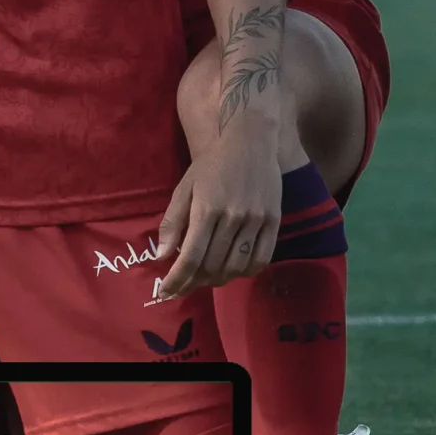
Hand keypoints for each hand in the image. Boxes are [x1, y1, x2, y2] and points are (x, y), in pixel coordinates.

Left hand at [151, 128, 281, 299]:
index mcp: (206, 208)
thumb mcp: (184, 188)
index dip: (177, 280)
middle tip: (184, 285)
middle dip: (194, 282)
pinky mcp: (274, 221)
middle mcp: (233, 217)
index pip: (191, 257)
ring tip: (206, 279)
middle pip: (212, 266)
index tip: (166, 292)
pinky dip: (245, 272)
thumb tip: (161, 256)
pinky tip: (233, 270)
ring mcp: (256, 220)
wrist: (249, 141)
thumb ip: (172, 222)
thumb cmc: (211, 165)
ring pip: (236, 267)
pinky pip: (261, 260)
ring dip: (218, 280)